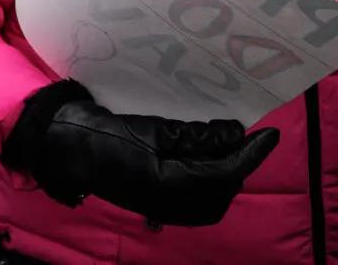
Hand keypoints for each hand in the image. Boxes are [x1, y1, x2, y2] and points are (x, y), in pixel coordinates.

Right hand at [0, 80, 278, 225]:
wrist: (67, 148)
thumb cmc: (103, 133)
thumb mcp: (151, 127)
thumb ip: (195, 135)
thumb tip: (234, 133)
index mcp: (168, 183)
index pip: (225, 172)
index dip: (251, 154)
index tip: (270, 134)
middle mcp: (170, 203)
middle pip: (223, 189)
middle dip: (240, 164)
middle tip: (247, 135)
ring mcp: (165, 209)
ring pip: (215, 199)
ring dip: (227, 174)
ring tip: (228, 146)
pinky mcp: (160, 206)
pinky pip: (199, 203)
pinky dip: (211, 183)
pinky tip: (206, 161)